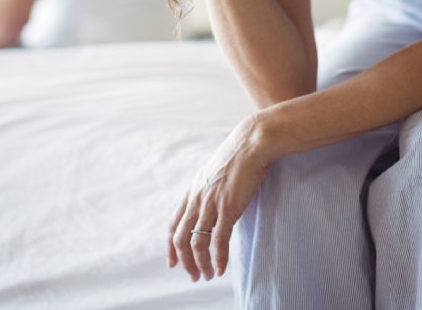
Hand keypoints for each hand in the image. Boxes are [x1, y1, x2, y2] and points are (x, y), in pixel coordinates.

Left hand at [167, 116, 269, 280]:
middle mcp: (197, 199)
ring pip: (197, 242)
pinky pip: (218, 240)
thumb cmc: (237, 158)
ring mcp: (211, 203)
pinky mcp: (228, 207)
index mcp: (192, 191)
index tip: (172, 263)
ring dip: (200, 264)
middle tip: (193, 276)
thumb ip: (208, 192)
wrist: (251, 143)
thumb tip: (211, 207)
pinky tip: (220, 269)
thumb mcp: (214, 174)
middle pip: (180, 238)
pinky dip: (218, 258)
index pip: (174, 225)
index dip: (170, 247)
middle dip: (184, 262)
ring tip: (206, 275)